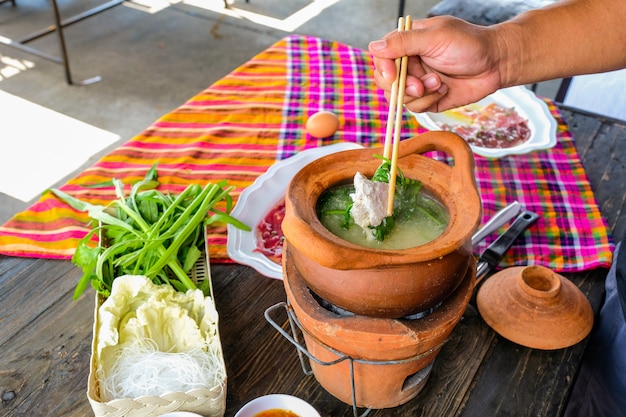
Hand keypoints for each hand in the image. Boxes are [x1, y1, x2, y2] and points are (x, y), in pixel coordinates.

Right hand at [369, 16, 503, 112]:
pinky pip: (415, 108)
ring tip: (439, 82)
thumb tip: (373, 47)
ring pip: (399, 97)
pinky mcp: (427, 99)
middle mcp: (408, 63)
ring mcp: (417, 82)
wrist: (495, 63)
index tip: (393, 75)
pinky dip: (429, 100)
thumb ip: (404, 42)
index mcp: (407, 43)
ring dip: (420, 94)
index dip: (383, 69)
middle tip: (419, 85)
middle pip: (385, 81)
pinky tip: (444, 89)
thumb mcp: (435, 37)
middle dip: (402, 86)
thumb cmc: (469, 43)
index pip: (381, 57)